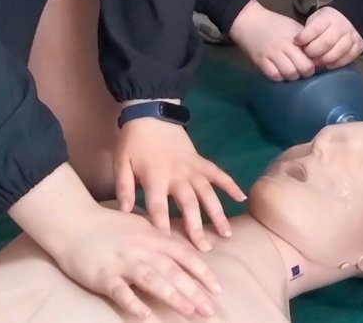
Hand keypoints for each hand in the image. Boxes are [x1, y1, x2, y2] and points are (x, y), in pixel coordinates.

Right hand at [13, 164, 222, 319]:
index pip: (184, 255)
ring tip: (190, 311)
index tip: (218, 289)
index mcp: (152, 237)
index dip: (202, 272)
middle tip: (211, 310)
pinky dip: (134, 304)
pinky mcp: (103, 275)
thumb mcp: (139, 225)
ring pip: (153, 280)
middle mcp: (142, 249)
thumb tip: (181, 251)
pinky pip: (121, 292)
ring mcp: (123, 262)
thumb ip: (160, 238)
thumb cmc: (107, 225)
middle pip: (173, 271)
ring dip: (173, 296)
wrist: (73, 222)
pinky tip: (147, 318)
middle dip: (194, 291)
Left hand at [116, 115, 244, 251]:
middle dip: (196, 227)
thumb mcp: (121, 163)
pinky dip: (231, 184)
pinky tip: (241, 198)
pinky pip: (218, 173)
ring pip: (208, 193)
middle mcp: (177, 175)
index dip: (163, 227)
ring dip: (218, 213)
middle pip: (189, 204)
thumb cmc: (133, 142)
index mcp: (155, 176)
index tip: (169, 247)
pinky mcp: (201, 161)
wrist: (151, 113)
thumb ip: (124, 187)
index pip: (158, 207)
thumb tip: (125, 211)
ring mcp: (192, 168)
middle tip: (205, 249)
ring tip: (226, 233)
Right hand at [230, 0, 315, 80]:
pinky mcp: (260, 61)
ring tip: (290, 71)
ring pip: (290, 74)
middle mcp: (285, 45)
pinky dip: (278, 77)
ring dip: (292, 76)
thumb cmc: (274, 24)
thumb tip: (317, 57)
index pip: (313, 56)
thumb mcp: (292, 27)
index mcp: (296, 36)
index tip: (312, 63)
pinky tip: (279, 72)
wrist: (249, 21)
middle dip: (305, 72)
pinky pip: (274, 76)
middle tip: (302, 70)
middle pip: (304, 68)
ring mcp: (272, 54)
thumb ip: (305, 40)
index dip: (315, 62)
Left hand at [295, 7, 362, 69]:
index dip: (304, 37)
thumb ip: (308, 30)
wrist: (350, 19)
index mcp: (328, 17)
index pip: (315, 28)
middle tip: (306, 56)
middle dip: (313, 51)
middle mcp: (341, 26)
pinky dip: (336, 64)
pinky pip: (347, 58)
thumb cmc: (326, 21)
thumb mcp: (316, 19)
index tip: (297, 42)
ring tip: (316, 62)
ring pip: (338, 51)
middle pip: (326, 42)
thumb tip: (298, 46)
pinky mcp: (358, 46)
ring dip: (324, 60)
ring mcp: (351, 36)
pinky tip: (328, 64)